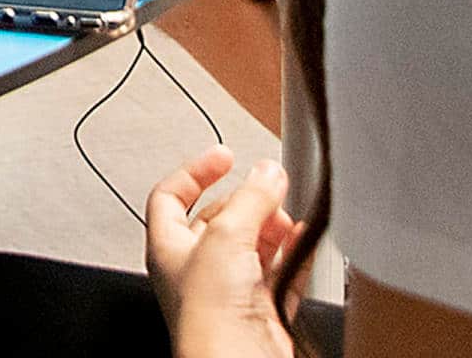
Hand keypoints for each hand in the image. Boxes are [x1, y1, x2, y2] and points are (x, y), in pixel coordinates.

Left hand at [146, 146, 298, 355]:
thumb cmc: (209, 314)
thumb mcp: (227, 235)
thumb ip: (250, 199)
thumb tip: (266, 174)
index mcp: (168, 248)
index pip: (170, 197)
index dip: (195, 172)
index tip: (223, 156)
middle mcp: (196, 270)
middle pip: (220, 220)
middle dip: (246, 201)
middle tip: (268, 186)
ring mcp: (230, 290)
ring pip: (252, 246)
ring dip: (271, 226)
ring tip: (287, 214)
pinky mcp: (262, 308)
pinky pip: (280, 273)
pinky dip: (293, 254)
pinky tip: (303, 240)